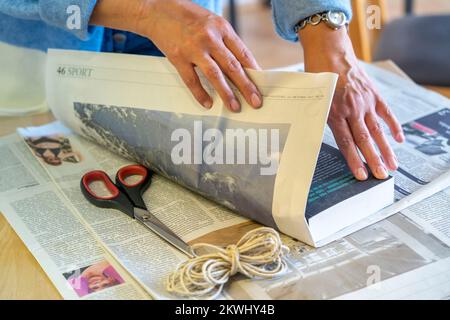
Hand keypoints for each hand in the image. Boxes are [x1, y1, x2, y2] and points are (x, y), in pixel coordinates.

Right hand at [91, 0, 261, 111]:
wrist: (156, 9)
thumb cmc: (187, 16)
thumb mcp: (212, 22)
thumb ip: (225, 42)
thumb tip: (240, 66)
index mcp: (222, 28)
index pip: (243, 53)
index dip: (254, 71)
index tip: (261, 85)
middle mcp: (210, 38)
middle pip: (233, 66)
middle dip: (246, 87)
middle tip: (256, 102)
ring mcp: (193, 49)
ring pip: (215, 75)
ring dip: (227, 93)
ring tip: (235, 106)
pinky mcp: (178, 58)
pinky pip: (191, 80)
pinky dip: (200, 93)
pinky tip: (208, 103)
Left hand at [300, 24, 403, 179]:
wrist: (330, 52)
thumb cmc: (317, 77)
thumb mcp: (313, 100)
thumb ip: (319, 118)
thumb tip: (312, 139)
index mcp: (334, 113)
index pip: (346, 142)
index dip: (354, 160)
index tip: (360, 175)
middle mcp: (351, 109)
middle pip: (365, 139)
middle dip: (374, 160)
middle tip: (382, 175)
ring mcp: (365, 102)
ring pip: (377, 130)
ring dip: (386, 149)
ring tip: (392, 165)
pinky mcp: (374, 94)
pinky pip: (386, 112)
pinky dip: (393, 126)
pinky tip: (399, 139)